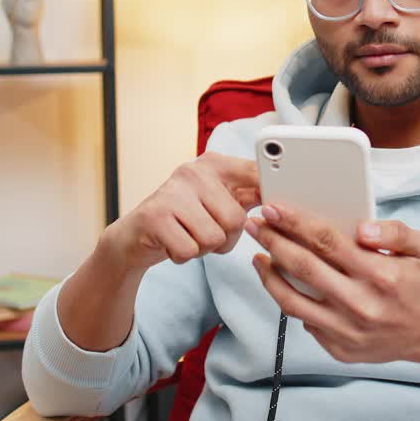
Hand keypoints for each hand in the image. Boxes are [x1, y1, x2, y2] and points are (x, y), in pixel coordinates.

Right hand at [100, 152, 261, 271]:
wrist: (135, 237)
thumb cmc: (185, 221)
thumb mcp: (218, 202)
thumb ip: (249, 195)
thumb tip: (285, 198)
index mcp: (214, 164)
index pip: (256, 175)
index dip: (270, 194)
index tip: (275, 208)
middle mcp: (193, 171)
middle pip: (236, 219)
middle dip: (224, 238)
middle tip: (203, 232)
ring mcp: (172, 191)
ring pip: (214, 237)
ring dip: (203, 249)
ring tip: (187, 236)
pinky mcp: (155, 216)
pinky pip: (190, 250)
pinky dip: (183, 256)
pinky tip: (171, 243)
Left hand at [245, 204, 419, 366]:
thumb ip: (394, 231)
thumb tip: (362, 228)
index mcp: (380, 274)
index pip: (327, 241)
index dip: (295, 223)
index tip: (274, 208)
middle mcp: (360, 304)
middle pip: (303, 267)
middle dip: (273, 242)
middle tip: (256, 225)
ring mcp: (347, 330)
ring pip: (292, 301)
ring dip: (269, 275)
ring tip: (259, 256)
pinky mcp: (340, 348)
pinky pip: (304, 321)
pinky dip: (289, 300)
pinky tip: (282, 283)